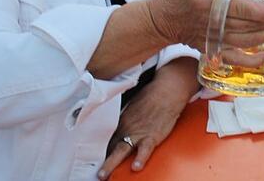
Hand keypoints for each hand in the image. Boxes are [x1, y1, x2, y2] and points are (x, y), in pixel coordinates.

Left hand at [97, 57, 198, 178]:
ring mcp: (138, 133)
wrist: (166, 91)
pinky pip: (144, 149)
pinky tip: (136, 167)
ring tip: (104, 175)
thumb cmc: (152, 97)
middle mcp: (127, 128)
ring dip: (111, 163)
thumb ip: (127, 120)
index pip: (110, 140)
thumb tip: (124, 128)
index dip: (104, 152)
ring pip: (121, 150)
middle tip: (96, 173)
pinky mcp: (152, 136)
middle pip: (111, 147)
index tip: (100, 160)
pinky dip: (140, 158)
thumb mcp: (134, 107)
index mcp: (122, 122)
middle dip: (102, 161)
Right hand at [147, 0, 263, 53]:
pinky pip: (233, 59)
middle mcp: (212, 23)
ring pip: (245, 41)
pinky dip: (250, 61)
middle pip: (248, 26)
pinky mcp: (211, 49)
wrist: (159, 20)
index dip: (263, 11)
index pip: (241, 9)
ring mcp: (212, 39)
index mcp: (209, 3)